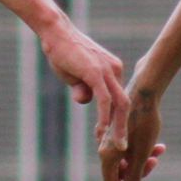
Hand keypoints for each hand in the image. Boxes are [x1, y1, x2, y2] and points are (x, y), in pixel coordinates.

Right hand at [37, 17, 128, 151]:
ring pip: (119, 104)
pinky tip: (101, 131)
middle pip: (125, 104)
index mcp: (113, 70)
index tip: (111, 137)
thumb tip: (84, 100)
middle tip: (123, 148)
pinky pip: (104, 99)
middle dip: (125, 128)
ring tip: (117, 146)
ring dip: (119, 127)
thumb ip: (82, 88)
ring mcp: (107, 71)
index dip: (116, 120)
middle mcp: (115, 70)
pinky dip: (104, 117)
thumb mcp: (74, 75)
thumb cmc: (63, 52)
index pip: (119, 99)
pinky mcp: (95, 72)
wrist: (55, 33)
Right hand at [99, 89, 165, 180]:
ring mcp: (111, 137)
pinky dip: (140, 148)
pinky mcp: (118, 129)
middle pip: (119, 171)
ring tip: (159, 151)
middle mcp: (105, 146)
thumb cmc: (144, 123)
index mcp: (106, 154)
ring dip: (142, 159)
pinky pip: (127, 146)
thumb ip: (135, 176)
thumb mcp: (142, 154)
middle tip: (154, 163)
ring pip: (125, 158)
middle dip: (138, 172)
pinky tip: (158, 144)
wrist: (145, 91)